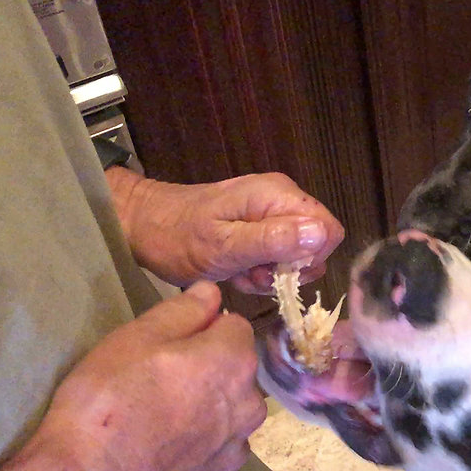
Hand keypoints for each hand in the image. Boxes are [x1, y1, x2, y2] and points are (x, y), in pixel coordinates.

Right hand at [31, 282, 266, 470]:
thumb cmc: (108, 401)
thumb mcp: (136, 338)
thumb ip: (183, 311)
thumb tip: (211, 293)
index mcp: (235, 360)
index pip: (234, 325)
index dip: (202, 328)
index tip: (168, 343)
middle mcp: (250, 402)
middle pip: (236, 368)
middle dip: (209, 366)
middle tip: (158, 378)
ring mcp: (237, 444)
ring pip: (231, 408)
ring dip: (208, 404)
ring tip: (160, 414)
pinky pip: (219, 444)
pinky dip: (201, 440)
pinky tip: (166, 445)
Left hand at [108, 169, 344, 292]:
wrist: (141, 226)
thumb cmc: (177, 237)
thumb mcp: (224, 245)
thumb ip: (273, 240)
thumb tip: (320, 235)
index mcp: (278, 196)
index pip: (329, 230)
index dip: (311, 257)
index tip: (278, 270)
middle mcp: (281, 199)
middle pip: (315, 245)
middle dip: (288, 269)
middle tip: (252, 274)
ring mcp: (270, 213)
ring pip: (297, 255)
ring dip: (271, 274)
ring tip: (239, 273)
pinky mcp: (260, 227)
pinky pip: (277, 256)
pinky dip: (260, 271)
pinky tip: (235, 271)